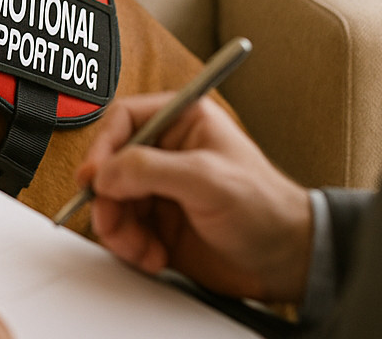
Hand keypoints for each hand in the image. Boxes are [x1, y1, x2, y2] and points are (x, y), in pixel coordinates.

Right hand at [78, 93, 311, 302]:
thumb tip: (103, 173)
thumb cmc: (266, 209)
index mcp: (182, 122)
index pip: (123, 120)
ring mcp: (161, 190)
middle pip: (111, 166)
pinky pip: (125, 230)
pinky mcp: (159, 223)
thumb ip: (149, 169)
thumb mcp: (206, 179)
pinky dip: (131, 247)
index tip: (94, 177)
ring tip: (140, 248)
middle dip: (108, 199)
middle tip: (111, 222)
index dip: (103, 147)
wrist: (287, 262)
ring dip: (118, 228)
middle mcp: (167, 153)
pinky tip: (153, 256)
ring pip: (113, 201)